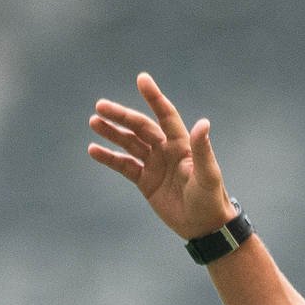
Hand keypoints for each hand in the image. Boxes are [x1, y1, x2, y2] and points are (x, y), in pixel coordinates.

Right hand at [88, 73, 237, 239]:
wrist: (204, 226)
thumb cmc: (210, 198)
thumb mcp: (207, 174)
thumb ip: (202, 149)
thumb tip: (203, 122)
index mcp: (181, 144)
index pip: (165, 115)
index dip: (154, 97)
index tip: (141, 79)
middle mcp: (166, 150)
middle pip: (140, 127)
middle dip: (121, 116)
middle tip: (100, 106)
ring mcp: (154, 165)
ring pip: (129, 143)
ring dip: (112, 133)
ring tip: (93, 122)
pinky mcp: (145, 181)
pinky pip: (124, 166)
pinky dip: (109, 158)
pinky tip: (94, 150)